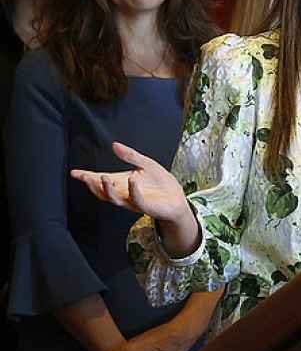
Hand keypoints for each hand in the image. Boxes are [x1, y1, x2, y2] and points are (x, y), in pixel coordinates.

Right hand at [71, 141, 187, 223]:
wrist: (177, 198)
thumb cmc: (160, 182)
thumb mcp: (146, 164)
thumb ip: (130, 155)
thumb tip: (114, 144)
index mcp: (121, 183)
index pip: (101, 180)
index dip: (87, 177)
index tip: (75, 172)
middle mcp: (124, 193)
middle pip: (102, 192)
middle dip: (93, 184)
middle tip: (86, 177)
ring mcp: (133, 201)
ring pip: (115, 198)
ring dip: (108, 189)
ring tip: (102, 177)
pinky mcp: (146, 206)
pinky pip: (136, 198)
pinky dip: (133, 189)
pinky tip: (131, 179)